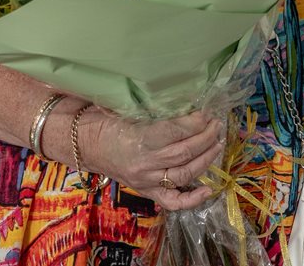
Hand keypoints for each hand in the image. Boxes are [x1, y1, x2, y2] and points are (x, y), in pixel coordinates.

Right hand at [83, 108, 227, 211]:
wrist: (86, 144)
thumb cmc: (107, 121)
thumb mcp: (129, 109)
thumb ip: (157, 110)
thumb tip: (189, 102)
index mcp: (139, 139)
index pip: (176, 132)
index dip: (196, 122)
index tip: (207, 111)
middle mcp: (145, 163)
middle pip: (184, 153)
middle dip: (206, 137)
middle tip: (217, 124)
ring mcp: (146, 181)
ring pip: (184, 174)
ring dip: (206, 158)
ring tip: (217, 143)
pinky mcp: (146, 192)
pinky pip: (172, 201)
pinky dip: (192, 199)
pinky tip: (209, 190)